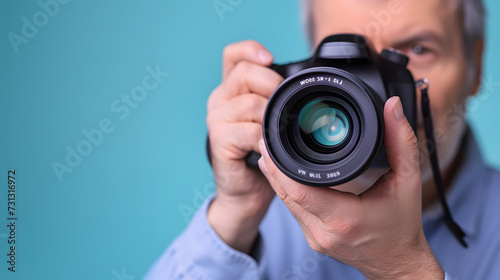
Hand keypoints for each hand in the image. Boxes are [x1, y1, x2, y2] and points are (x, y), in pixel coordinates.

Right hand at [206, 40, 283, 252]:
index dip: (251, 50)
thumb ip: (277, 100)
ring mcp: (216, 119)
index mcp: (232, 90)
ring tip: (278, 136)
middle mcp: (220, 100)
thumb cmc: (262, 154)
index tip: (270, 58)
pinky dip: (265, 140)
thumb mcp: (270, 121)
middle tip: (286, 108)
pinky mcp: (219, 141)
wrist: (246, 191)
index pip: (234, 55)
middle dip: (273, 85)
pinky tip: (268, 149)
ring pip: (252, 103)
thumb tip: (304, 86)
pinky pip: (250, 130)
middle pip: (245, 73)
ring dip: (273, 119)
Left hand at [258, 97, 443, 278]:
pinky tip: (283, 174)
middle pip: (285, 193)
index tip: (271, 142)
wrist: (398, 262)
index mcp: (343, 217)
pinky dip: (287, 190)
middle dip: (272, 166)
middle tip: (265, 140)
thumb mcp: (407, 181)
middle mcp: (322, 231)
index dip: (279, 166)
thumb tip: (392, 106)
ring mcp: (314, 237)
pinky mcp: (312, 239)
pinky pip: (293, 210)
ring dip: (276, 178)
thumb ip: (401, 141)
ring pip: (286, 202)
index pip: (298, 189)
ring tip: (270, 152)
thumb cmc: (402, 225)